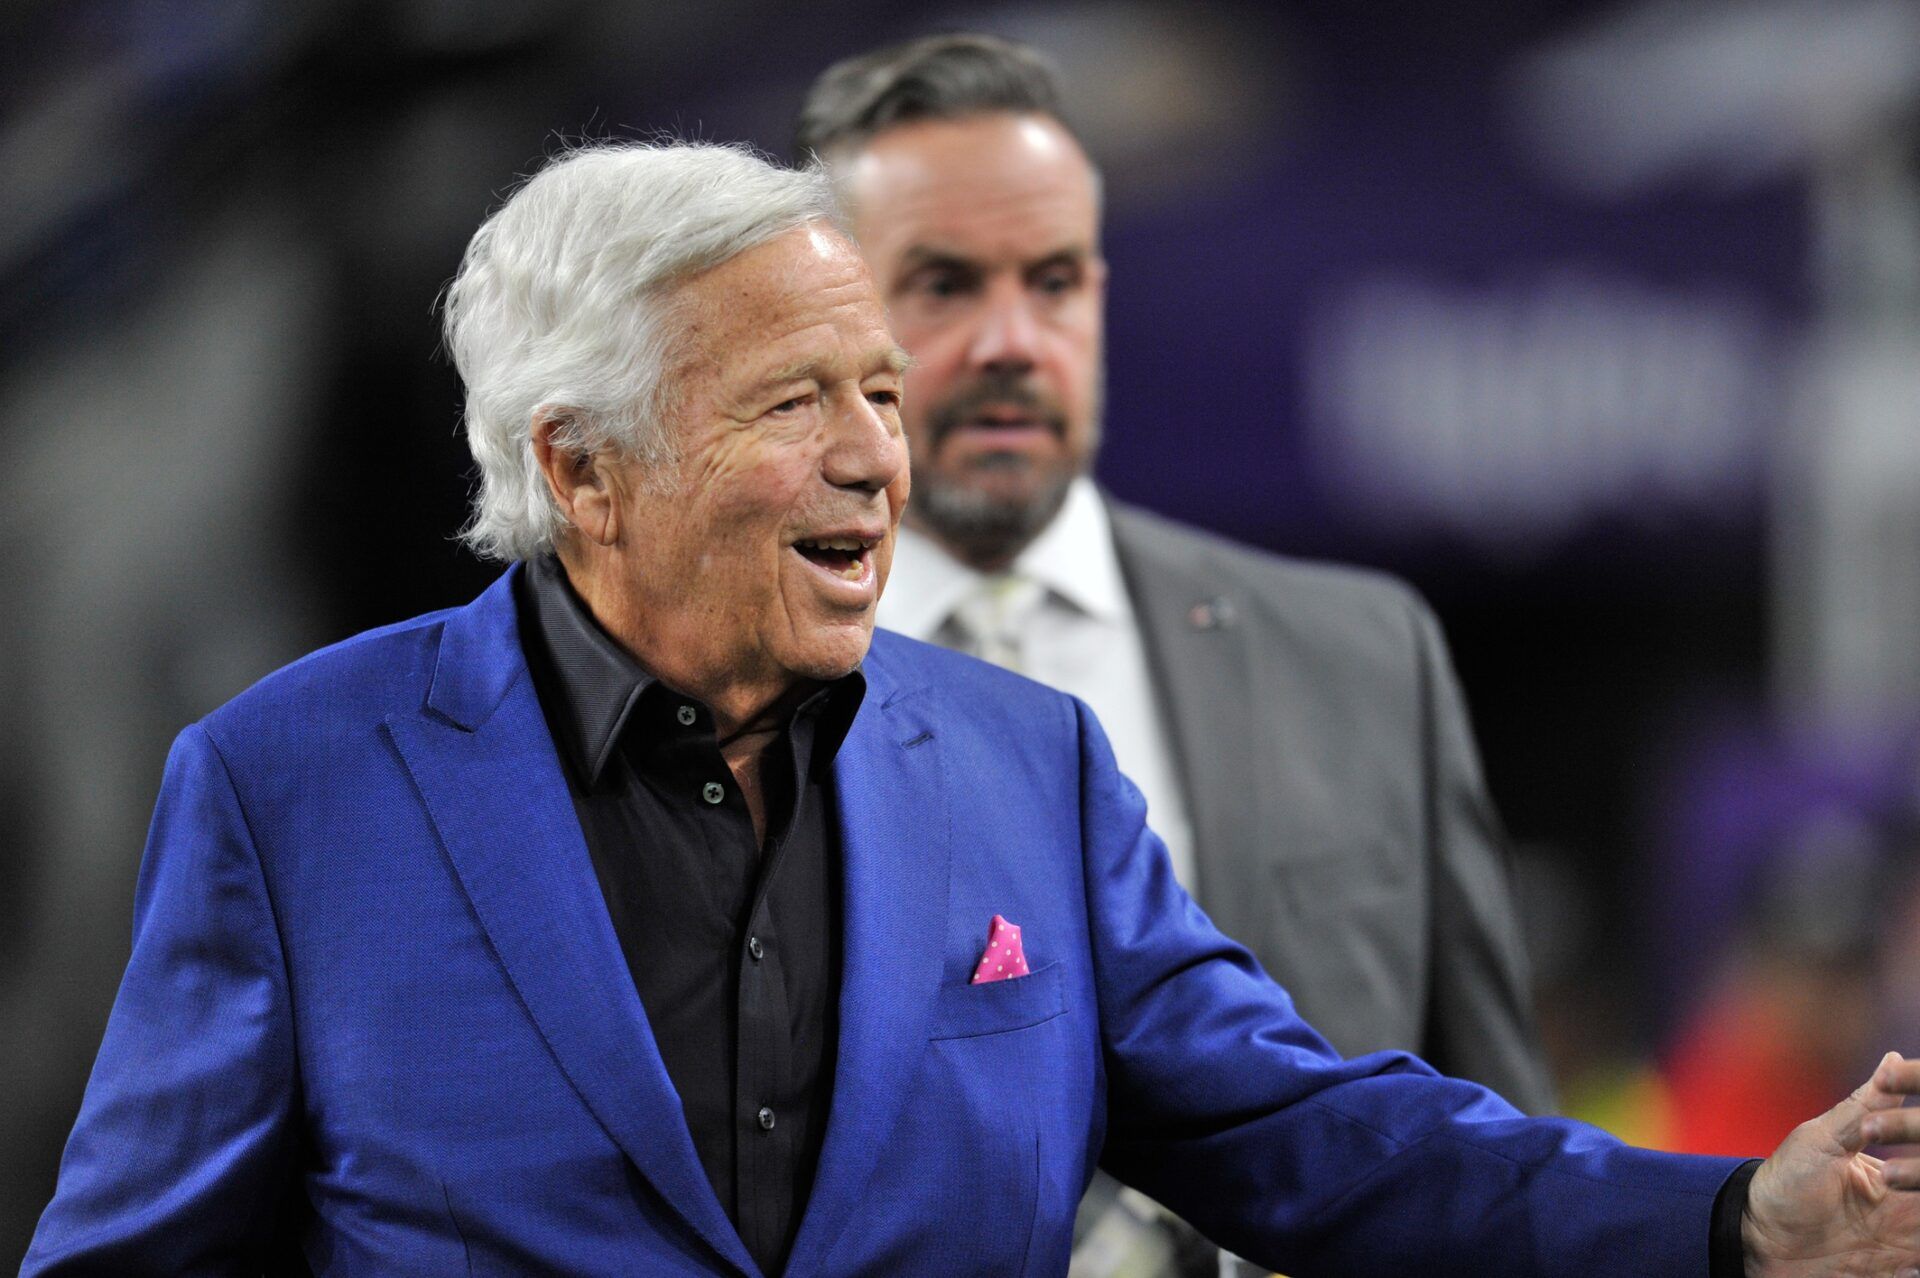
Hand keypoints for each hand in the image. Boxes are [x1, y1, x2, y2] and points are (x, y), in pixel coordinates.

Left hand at [1744, 1052, 1919, 1277]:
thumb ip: (1864, 1107)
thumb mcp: (1823, 1140)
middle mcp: (1910, 1210)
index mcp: (1901, 1175)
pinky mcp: (1894, 1272)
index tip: (1902, 1168)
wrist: (1755, 1236)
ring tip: (1910, 1245)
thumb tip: (1895, 1059)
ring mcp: (1904, 1245)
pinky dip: (1918, 1271)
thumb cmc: (1785, 1182)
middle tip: (1899, 1190)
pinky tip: (1904, 1268)